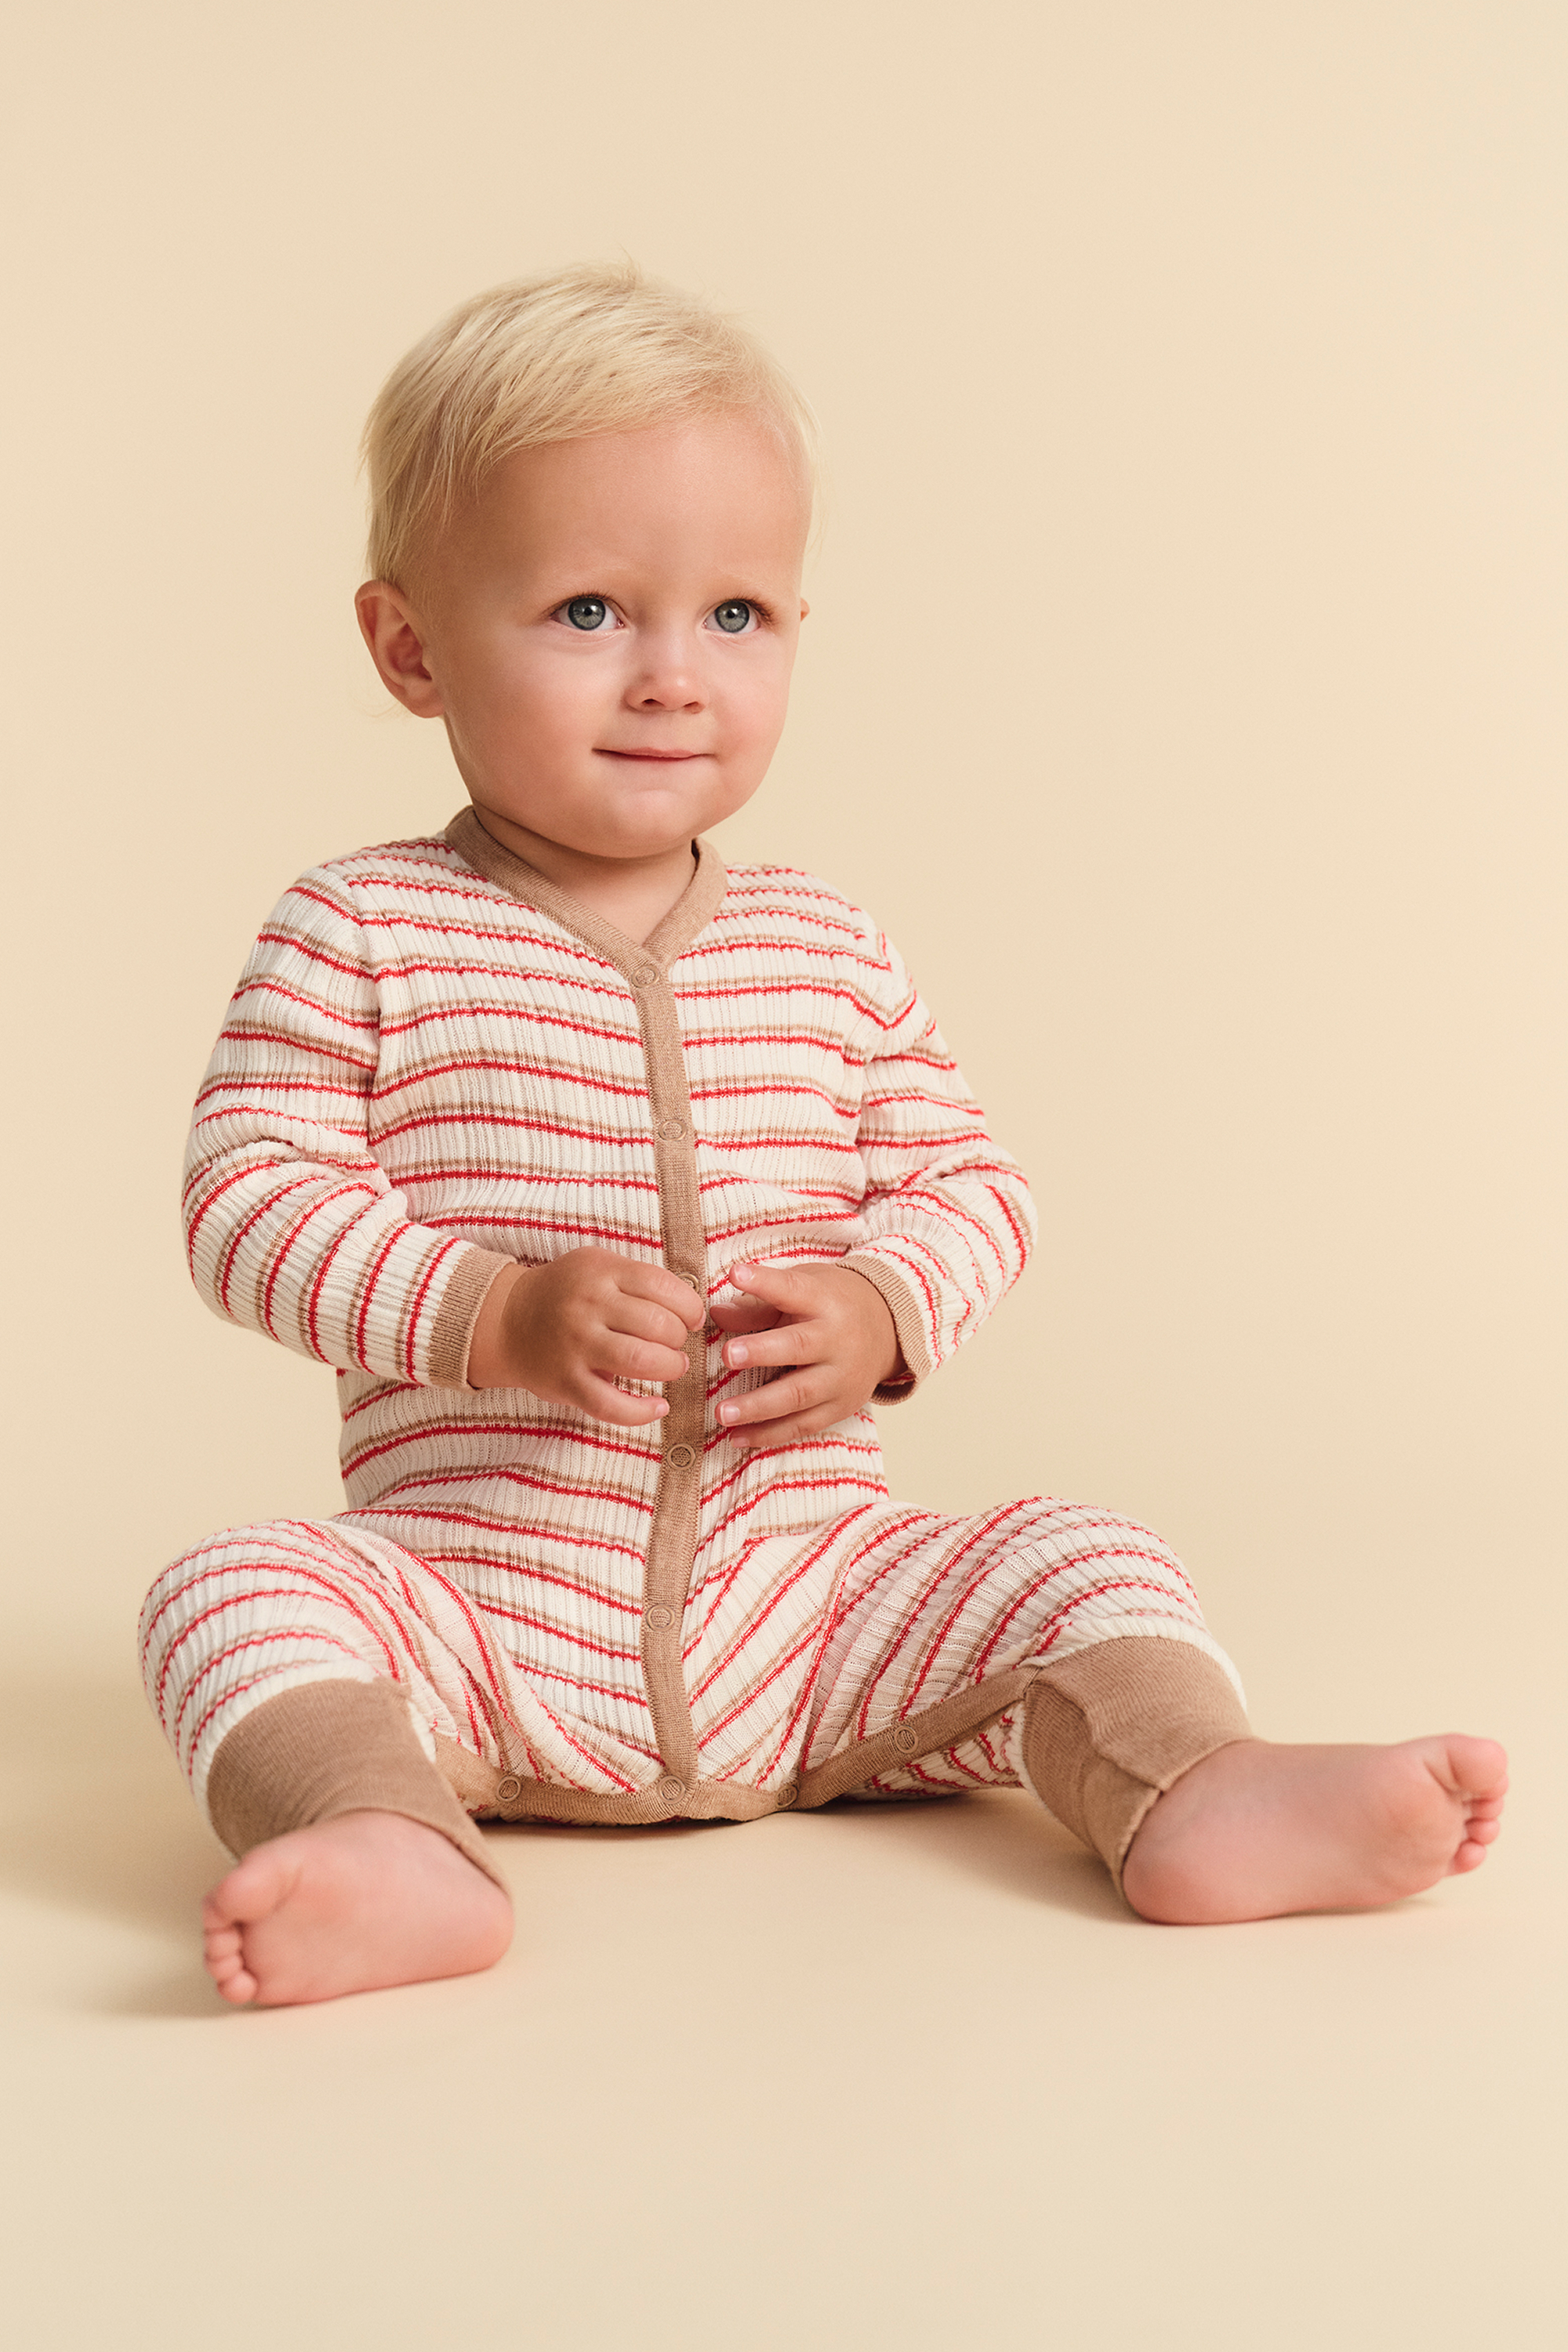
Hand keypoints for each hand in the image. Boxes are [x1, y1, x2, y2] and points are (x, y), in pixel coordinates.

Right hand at [466, 1247, 705, 1425]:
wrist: (507, 1319)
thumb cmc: (567, 1293)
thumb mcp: (598, 1266)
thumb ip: (639, 1280)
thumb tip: (692, 1309)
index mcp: (601, 1272)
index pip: (663, 1286)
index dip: (689, 1306)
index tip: (692, 1318)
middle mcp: (588, 1306)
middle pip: (657, 1324)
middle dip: (679, 1338)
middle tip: (676, 1344)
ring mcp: (575, 1345)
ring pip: (641, 1360)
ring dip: (670, 1367)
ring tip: (673, 1367)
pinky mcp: (566, 1382)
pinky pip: (611, 1404)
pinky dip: (642, 1412)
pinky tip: (658, 1407)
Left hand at [710, 1261, 904, 1447]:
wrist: (887, 1329)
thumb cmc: (831, 1304)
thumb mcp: (803, 1288)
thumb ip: (759, 1303)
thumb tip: (715, 1312)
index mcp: (825, 1301)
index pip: (793, 1289)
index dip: (764, 1282)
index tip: (736, 1273)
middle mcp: (837, 1339)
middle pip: (800, 1346)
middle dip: (763, 1352)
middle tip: (728, 1355)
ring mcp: (841, 1377)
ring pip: (799, 1395)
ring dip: (759, 1406)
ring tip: (722, 1413)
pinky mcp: (840, 1407)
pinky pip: (803, 1425)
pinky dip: (769, 1434)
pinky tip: (737, 1438)